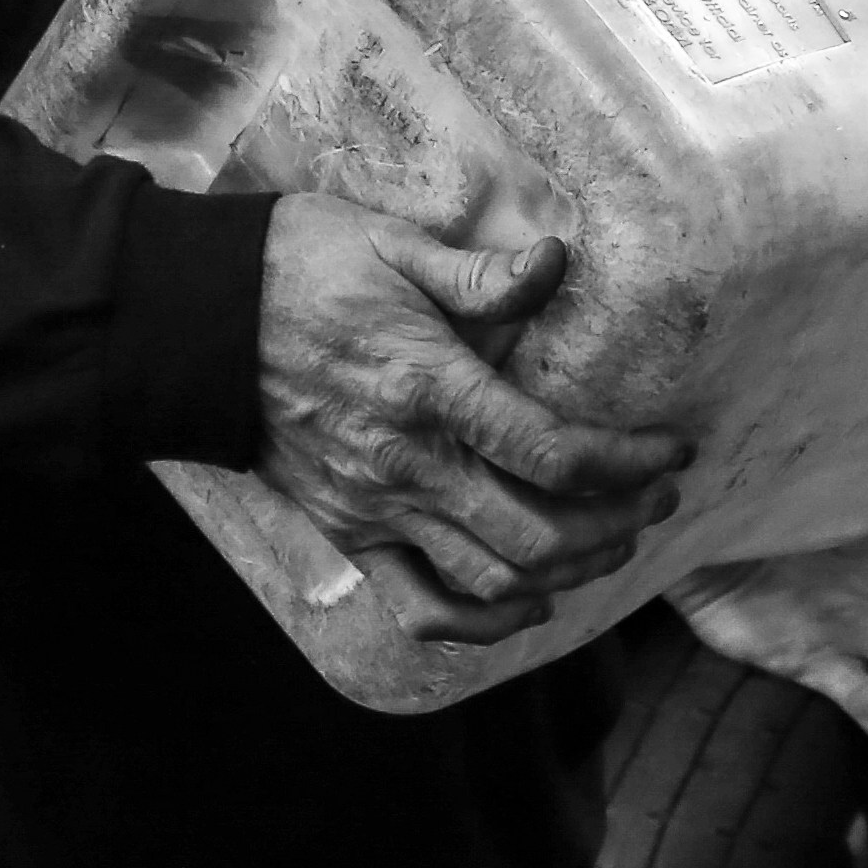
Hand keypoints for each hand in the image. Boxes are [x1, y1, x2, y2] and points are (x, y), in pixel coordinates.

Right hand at [252, 194, 682, 646]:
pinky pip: (423, 607)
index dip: (631, 462)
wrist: (193, 324)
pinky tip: (530, 602)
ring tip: (616, 538)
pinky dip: (485, 621)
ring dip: (572, 570)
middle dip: (620, 524)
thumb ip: (482, 275)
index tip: (674, 450)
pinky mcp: (348, 535)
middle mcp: (408, 465)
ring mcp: (375, 510)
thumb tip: (558, 261)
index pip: (555, 452)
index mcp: (430, 388)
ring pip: (496, 579)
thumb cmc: (300, 268)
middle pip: (541, 535)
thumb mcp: (393, 246)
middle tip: (660, 496)